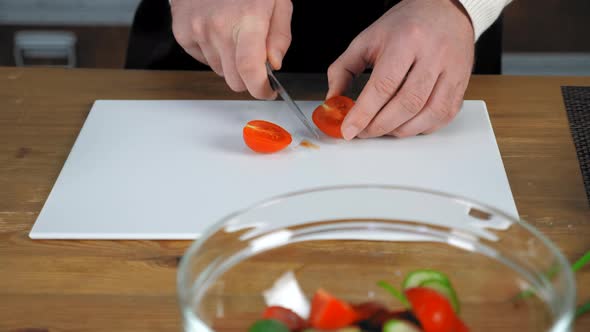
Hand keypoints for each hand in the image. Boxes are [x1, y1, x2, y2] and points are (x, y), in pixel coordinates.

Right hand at [170, 0, 292, 98]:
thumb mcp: (277, 1)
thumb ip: (280, 35)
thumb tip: (274, 64)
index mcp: (248, 18)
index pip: (250, 69)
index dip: (260, 89)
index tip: (267, 91)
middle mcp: (220, 27)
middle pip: (234, 80)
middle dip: (248, 79)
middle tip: (254, 64)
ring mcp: (198, 30)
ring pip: (219, 72)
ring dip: (230, 64)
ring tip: (234, 36)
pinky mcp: (183, 33)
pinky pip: (203, 60)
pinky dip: (213, 53)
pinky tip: (217, 32)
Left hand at [326, 0, 474, 139]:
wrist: (443, 10)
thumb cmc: (404, 26)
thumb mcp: (367, 40)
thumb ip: (344, 69)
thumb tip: (333, 100)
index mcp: (407, 40)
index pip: (383, 85)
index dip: (364, 113)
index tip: (349, 129)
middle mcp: (433, 55)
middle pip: (407, 103)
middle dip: (380, 125)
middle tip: (363, 131)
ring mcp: (452, 70)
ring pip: (428, 113)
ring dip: (401, 130)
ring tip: (383, 128)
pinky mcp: (462, 84)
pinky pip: (443, 116)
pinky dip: (421, 128)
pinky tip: (406, 124)